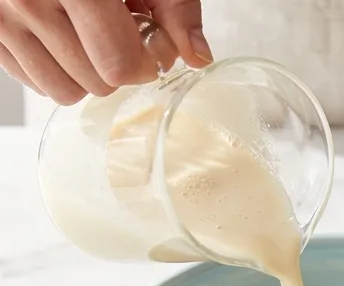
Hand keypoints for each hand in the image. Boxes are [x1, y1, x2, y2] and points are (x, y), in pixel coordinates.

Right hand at [0, 0, 208, 104]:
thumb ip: (175, 6)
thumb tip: (197, 56)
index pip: (118, 64)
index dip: (147, 62)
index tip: (152, 45)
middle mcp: (28, 1)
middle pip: (95, 82)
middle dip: (120, 66)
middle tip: (122, 34)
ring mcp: (1, 19)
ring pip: (62, 91)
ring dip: (88, 74)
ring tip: (92, 36)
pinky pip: (33, 81)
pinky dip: (56, 68)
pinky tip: (66, 35)